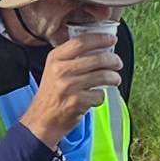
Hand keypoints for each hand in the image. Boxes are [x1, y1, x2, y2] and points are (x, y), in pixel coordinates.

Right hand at [22, 28, 119, 143]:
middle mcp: (61, 71)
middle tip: (117, 63)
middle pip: (97, 59)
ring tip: (114, 80)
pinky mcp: (77, 102)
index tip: (111, 39)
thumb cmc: (51, 95)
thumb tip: (98, 48)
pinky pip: (100, 95)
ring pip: (103, 76)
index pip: (81, 42)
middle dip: (113, 60)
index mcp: (55, 59)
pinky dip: (101, 97)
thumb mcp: (54, 70)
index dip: (100, 39)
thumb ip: (71, 58)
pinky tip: (94, 97)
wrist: (42, 120)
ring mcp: (69, 87)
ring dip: (114, 78)